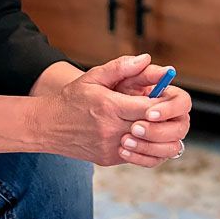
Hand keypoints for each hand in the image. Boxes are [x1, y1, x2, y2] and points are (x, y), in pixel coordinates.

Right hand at [35, 54, 189, 166]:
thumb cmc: (72, 98)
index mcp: (109, 107)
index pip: (148, 108)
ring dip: (160, 136)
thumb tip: (146, 59)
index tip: (169, 97)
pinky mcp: (109, 159)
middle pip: (152, 128)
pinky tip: (149, 135)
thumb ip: (121, 67)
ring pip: (149, 147)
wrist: (48, 126)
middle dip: (165, 119)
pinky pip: (138, 156)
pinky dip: (148, 147)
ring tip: (162, 124)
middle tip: (171, 111)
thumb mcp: (94, 77)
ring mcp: (110, 147)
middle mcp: (110, 130)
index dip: (164, 104)